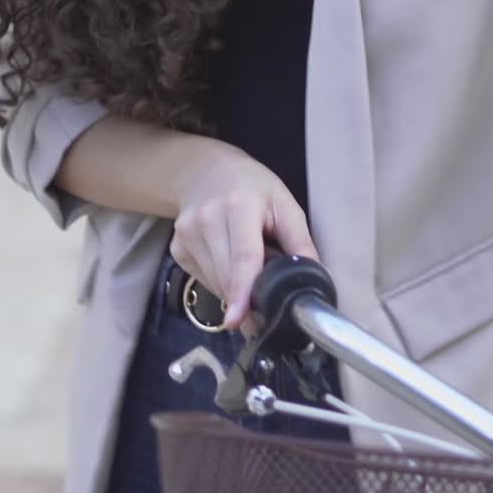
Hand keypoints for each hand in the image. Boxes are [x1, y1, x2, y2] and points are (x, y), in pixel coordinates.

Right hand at [170, 140, 318, 331]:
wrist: (205, 171)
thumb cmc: (252, 187)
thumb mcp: (284, 203)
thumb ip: (300, 241)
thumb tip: (315, 278)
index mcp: (239, 205)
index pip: (243, 256)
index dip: (243, 291)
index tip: (239, 321)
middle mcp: (207, 219)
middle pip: (228, 277)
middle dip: (248, 297)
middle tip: (266, 300)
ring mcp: (187, 234)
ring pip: (216, 284)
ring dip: (236, 290)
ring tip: (248, 266)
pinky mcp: (177, 248)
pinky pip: (204, 281)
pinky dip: (221, 282)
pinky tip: (228, 261)